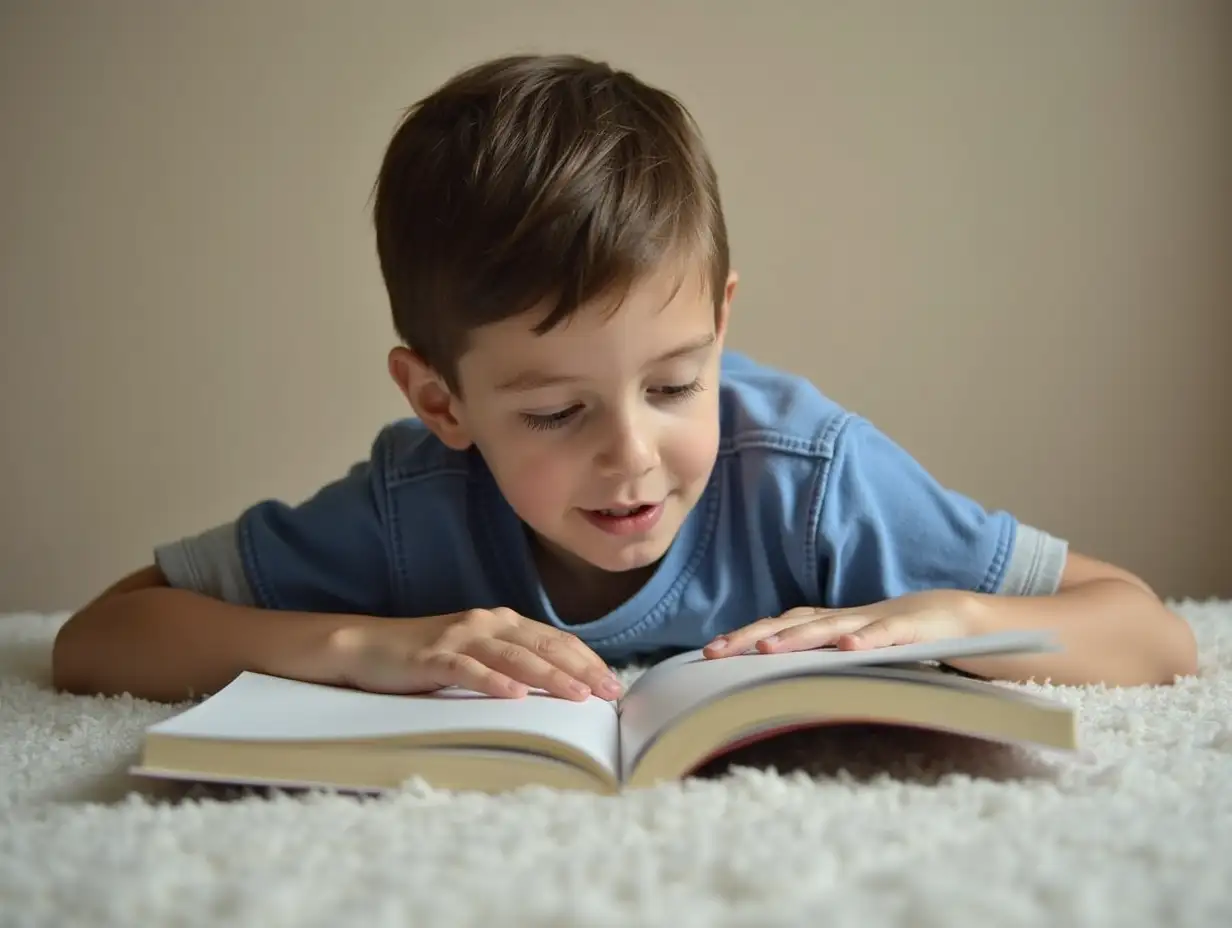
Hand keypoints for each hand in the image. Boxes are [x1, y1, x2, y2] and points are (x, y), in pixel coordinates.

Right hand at [328, 608, 623, 701]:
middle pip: (543, 646)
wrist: (365, 646)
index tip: (613, 684)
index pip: (555, 640)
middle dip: (581, 669)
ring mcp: (459, 637)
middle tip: (609, 694)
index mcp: (502, 622)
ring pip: (513, 656)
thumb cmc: (426, 658)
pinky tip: (514, 696)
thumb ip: (511, 663)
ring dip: (548, 676)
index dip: (587, 660)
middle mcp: (486, 623)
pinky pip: (467, 669)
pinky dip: (493, 681)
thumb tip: (558, 689)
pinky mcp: (431, 657)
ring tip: (577, 696)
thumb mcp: (476, 656)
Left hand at [702, 591, 975, 657]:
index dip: (745, 636)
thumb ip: (822, 663)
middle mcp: (846, 620)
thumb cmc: (899, 640)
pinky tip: (851, 648)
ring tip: (767, 648)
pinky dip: (869, 638)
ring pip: (832, 626)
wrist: (960, 619)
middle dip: (752, 637)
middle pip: (792, 624)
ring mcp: (878, 621)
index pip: (780, 627)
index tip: (708, 652)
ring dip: (798, 637)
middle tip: (716, 651)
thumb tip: (777, 687)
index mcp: (830, 626)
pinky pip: (888, 633)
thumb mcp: (855, 654)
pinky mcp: (914, 628)